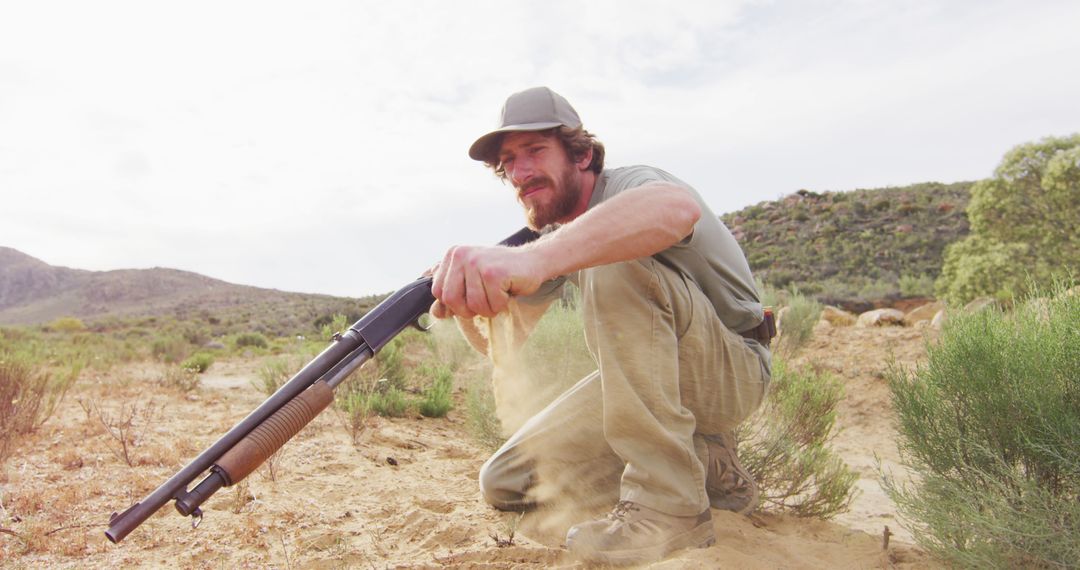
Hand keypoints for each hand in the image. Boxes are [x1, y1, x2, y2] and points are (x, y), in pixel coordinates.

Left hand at [430, 245, 544, 318]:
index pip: (438, 292)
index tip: (471, 297)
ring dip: (489, 308)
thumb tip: (435, 313)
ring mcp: (477, 262)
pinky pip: (492, 305)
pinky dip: (502, 305)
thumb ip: (451, 294)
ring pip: (473, 306)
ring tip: (498, 293)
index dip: (455, 303)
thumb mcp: (471, 280)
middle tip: (485, 299)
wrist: (533, 261)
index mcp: (452, 254)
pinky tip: (507, 289)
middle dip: (469, 309)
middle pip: (451, 300)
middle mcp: (461, 255)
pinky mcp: (494, 273)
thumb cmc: (500, 274)